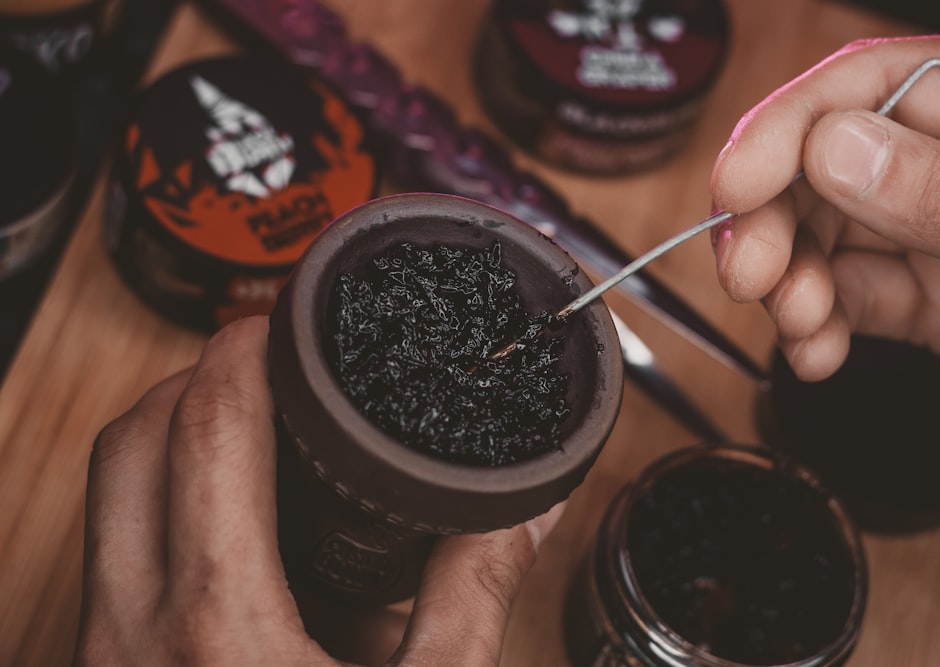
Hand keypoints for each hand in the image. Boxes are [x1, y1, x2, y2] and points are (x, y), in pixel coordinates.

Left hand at [73, 316, 562, 665]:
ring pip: (107, 492)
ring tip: (252, 422)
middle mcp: (132, 638)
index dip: (245, 349)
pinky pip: (108, 550)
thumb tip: (529, 502)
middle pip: (133, 440)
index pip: (208, 430)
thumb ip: (478, 593)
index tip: (283, 318)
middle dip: (197, 375)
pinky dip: (157, 498)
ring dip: (170, 433)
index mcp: (221, 630)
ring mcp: (102, 660)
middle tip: (270, 362)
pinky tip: (225, 514)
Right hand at [710, 35, 939, 390]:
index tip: (736, 184)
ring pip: (828, 234)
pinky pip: (852, 296)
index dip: (792, 126)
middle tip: (750, 274)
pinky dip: (818, 325)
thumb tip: (836, 149)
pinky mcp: (934, 299)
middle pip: (829, 162)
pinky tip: (816, 352)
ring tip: (797, 325)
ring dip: (792, 282)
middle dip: (777, 219)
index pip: (876, 84)